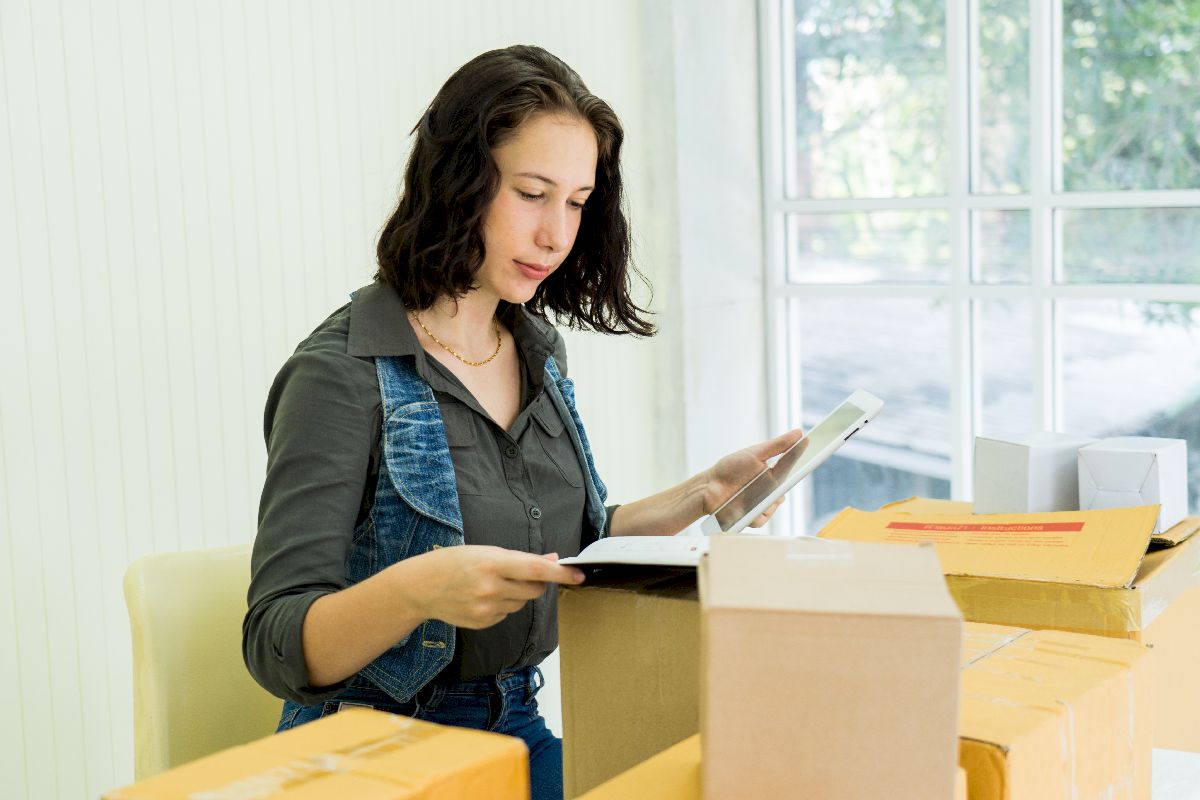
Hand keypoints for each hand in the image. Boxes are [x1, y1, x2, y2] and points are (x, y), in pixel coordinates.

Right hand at [402, 546, 584, 628]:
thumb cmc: (454, 562)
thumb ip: (520, 558)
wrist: (421, 587)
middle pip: (534, 590)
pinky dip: (503, 605)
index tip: (579, 575)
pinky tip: (482, 597)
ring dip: (517, 593)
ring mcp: (486, 609)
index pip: (536, 569)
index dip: (560, 573)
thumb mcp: (485, 551)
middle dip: (537, 582)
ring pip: (521, 603)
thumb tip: (552, 558)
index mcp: (492, 563)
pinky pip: (507, 614)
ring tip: (491, 584)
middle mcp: (491, 588)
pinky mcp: (483, 623)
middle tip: (522, 574)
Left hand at [702, 428, 805, 527]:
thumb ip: (776, 446)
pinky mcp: (753, 516)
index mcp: (773, 472)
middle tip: (771, 480)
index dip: (802, 458)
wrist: (709, 487)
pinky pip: (762, 519)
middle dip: (780, 486)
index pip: (791, 465)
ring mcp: (762, 503)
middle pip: (784, 489)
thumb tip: (798, 433)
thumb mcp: (753, 454)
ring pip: (774, 505)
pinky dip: (757, 515)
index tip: (811, 450)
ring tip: (752, 494)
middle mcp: (770, 488)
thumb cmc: (729, 469)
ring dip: (766, 501)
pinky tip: (748, 510)